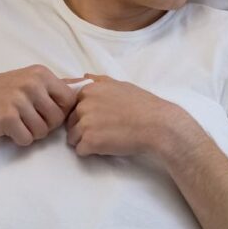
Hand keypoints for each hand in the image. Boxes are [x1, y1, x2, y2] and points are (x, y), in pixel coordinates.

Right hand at [0, 65, 75, 145]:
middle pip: (58, 118)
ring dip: (32, 133)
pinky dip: (19, 139)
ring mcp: (19, 100)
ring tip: (18, 124)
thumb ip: (53, 86)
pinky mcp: (7, 117)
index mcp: (41, 73)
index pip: (70, 100)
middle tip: (29, 121)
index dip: (62, 112)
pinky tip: (9, 130)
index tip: (47, 113)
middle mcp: (32, 83)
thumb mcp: (28, 80)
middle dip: (47, 126)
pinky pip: (27, 139)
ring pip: (43, 131)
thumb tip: (85, 84)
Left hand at [65, 75, 201, 157]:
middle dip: (83, 127)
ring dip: (86, 140)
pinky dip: (91, 151)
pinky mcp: (89, 141)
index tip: (98, 117)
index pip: (71, 105)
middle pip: (71, 122)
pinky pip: (80, 150)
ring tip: (107, 138)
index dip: (83, 113)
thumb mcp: (121, 85)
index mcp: (89, 90)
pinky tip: (107, 146)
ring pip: (73, 137)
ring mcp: (85, 123)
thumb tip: (84, 76)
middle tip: (106, 129)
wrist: (157, 125)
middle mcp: (83, 105)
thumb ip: (99, 81)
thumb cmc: (143, 105)